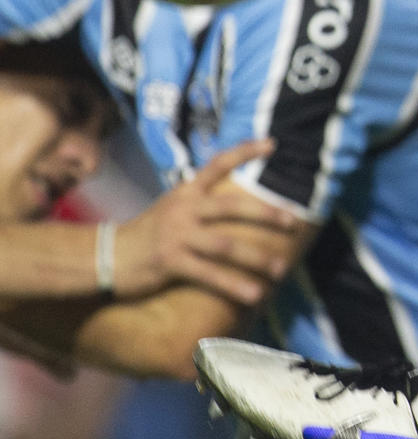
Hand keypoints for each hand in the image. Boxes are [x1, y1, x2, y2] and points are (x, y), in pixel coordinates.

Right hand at [115, 140, 300, 303]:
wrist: (104, 256)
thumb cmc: (147, 234)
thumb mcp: (172, 209)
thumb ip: (201, 202)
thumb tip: (240, 203)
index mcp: (186, 193)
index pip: (217, 164)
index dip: (244, 152)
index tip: (272, 144)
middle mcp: (183, 209)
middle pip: (231, 206)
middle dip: (265, 214)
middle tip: (293, 222)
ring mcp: (176, 236)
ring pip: (225, 246)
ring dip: (257, 259)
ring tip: (281, 270)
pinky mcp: (170, 262)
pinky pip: (209, 275)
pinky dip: (234, 285)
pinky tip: (255, 295)